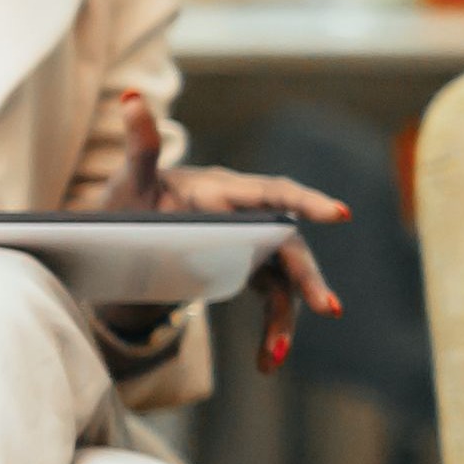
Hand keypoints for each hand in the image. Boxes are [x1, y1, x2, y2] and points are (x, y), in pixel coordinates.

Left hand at [99, 91, 346, 371]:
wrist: (123, 241)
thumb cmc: (127, 203)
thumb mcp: (128, 179)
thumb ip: (138, 144)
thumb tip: (129, 99)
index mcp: (225, 192)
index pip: (273, 194)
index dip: (307, 202)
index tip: (340, 215)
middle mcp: (248, 217)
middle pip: (288, 246)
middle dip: (308, 278)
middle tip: (330, 308)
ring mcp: (251, 246)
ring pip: (284, 281)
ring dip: (286, 319)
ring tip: (275, 356)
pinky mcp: (249, 272)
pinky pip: (271, 302)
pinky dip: (272, 332)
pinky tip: (266, 363)